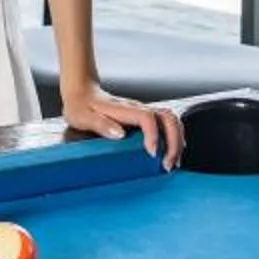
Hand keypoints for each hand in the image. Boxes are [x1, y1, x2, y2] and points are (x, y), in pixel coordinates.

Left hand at [62, 84, 183, 167]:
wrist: (83, 92)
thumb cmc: (80, 107)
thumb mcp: (82, 117)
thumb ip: (100, 124)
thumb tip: (120, 134)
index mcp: (123, 110)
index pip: (147, 118)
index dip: (153, 135)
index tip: (152, 155)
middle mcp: (138, 108)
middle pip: (168, 117)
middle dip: (173, 141)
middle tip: (167, 165)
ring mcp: (144, 112)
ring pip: (172, 120)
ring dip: (177, 140)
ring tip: (172, 162)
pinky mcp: (145, 117)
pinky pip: (167, 124)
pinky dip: (174, 138)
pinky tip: (170, 153)